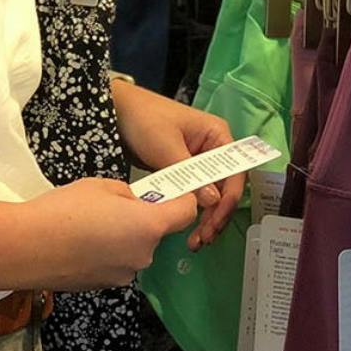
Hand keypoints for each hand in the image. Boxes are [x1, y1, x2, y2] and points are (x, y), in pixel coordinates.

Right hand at [24, 178, 197, 288]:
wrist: (27, 248)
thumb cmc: (64, 210)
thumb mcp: (101, 186)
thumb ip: (128, 195)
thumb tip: (132, 204)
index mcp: (149, 226)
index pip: (186, 213)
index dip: (181, 199)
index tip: (168, 192)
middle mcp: (144, 255)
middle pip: (156, 233)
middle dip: (141, 219)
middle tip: (111, 206)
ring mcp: (125, 275)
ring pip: (134, 249)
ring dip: (123, 238)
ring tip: (89, 226)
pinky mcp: (105, 286)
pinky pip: (116, 263)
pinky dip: (106, 254)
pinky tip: (80, 244)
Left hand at [110, 80, 243, 249]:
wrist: (115, 110)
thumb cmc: (145, 119)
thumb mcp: (167, 147)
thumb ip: (189, 175)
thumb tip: (212, 202)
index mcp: (217, 136)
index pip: (234, 173)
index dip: (228, 200)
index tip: (215, 222)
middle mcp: (213, 150)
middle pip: (224, 188)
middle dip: (216, 215)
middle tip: (204, 238)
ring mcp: (198, 162)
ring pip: (209, 195)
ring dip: (205, 218)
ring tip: (196, 240)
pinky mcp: (182, 171)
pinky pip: (193, 195)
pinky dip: (191, 211)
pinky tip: (186, 229)